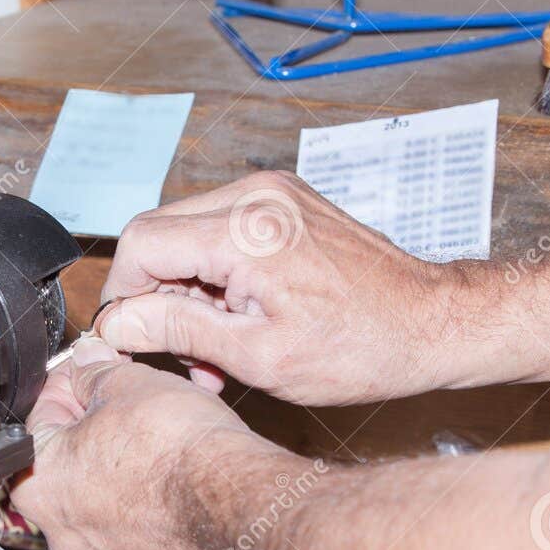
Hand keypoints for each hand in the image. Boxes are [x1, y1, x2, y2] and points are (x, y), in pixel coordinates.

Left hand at [11, 337, 280, 549]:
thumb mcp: (129, 383)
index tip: (90, 376)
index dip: (70, 386)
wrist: (237, 501)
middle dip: (94, 435)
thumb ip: (95, 372)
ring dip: (120, 480)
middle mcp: (61, 533)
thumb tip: (88, 364)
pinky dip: (151, 521)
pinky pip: (139, 545)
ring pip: (102, 512)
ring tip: (155, 454)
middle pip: (69, 470)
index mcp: (40, 480)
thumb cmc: (180, 447)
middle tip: (127, 411)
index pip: (40, 417)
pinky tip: (173, 495)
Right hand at [96, 171, 463, 405]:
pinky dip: (216, 276)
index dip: (122, 296)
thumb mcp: (259, 356)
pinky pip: (222, 231)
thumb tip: (117, 322)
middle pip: (159, 234)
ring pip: (188, 234)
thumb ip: (178, 331)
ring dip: (187, 292)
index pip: (140, 243)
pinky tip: (238, 321)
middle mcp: (257, 197)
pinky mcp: (287, 202)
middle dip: (157, 298)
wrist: (433, 324)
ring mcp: (274, 193)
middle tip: (183, 354)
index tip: (130, 338)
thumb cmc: (362, 348)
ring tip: (215, 349)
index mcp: (245, 231)